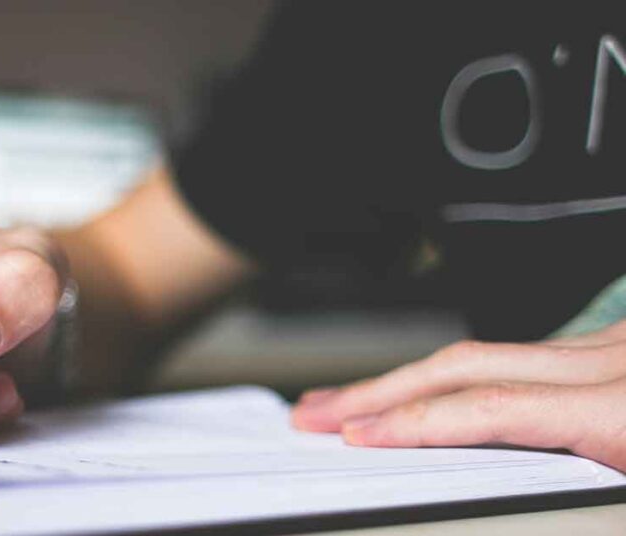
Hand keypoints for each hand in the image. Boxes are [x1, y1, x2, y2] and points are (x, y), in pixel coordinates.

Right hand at [292, 323, 625, 471]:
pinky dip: (460, 374)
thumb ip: (590, 502)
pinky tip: (428, 389)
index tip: (353, 436)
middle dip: (378, 389)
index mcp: (625, 409)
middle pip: (465, 365)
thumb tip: (503, 496)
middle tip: (316, 411)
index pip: (490, 409)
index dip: (412, 422)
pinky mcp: (613, 345)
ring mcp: (612, 346)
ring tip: (353, 401)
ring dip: (409, 378)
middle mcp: (612, 362)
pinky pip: (519, 354)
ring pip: (483, 353)